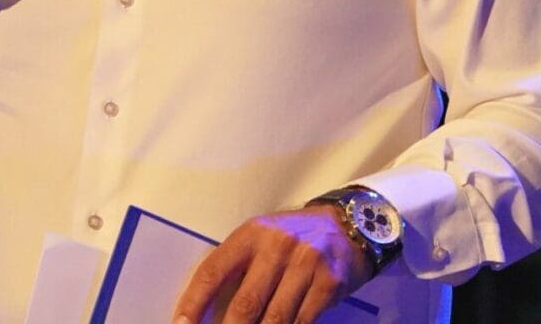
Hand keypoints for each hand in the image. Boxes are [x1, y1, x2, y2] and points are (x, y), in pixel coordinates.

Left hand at [172, 206, 369, 323]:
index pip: (213, 270)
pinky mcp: (328, 283)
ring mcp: (305, 265)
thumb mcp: (261, 239)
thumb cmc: (292, 237)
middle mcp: (277, 247)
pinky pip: (302, 322)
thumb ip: (238, 267)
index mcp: (251, 234)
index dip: (194, 302)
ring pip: (274, 319)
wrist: (347, 226)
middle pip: (245, 303)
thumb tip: (207, 310)